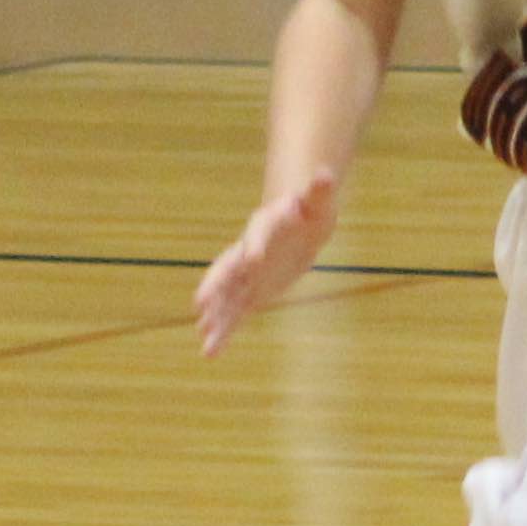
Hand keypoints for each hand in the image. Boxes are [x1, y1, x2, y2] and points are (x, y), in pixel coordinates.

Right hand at [193, 167, 339, 357]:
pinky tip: (211, 352)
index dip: (255, 245)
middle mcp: (247, 251)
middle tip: (200, 303)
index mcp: (263, 226)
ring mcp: (245, 274)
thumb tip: (326, 174)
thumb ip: (318, 190)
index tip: (252, 259)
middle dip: (215, 286)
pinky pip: (235, 314)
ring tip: (205, 342)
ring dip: (216, 319)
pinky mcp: (250, 292)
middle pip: (227, 269)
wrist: (299, 223)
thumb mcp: (318, 201)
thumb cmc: (310, 210)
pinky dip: (224, 331)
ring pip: (227, 298)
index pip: (257, 234)